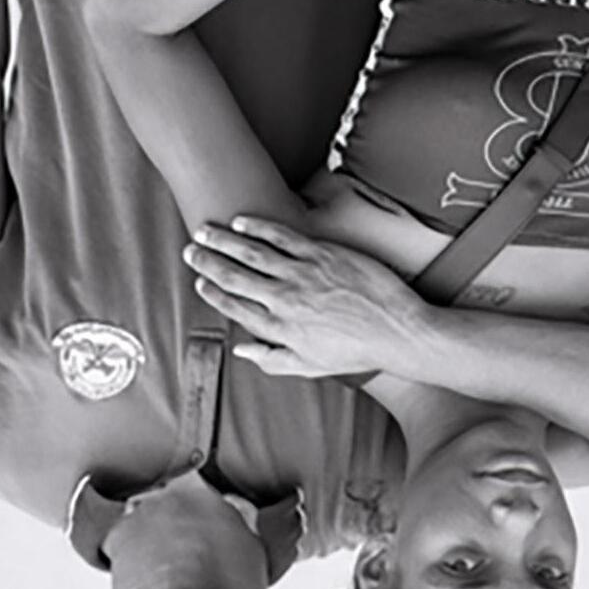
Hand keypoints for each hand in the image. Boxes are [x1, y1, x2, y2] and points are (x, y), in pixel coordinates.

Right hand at [181, 217, 429, 378]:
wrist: (398, 332)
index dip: (213, 293)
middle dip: (208, 262)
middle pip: (235, 278)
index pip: (235, 306)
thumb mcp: (310, 366)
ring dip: (224, 241)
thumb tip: (242, 349)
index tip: (199, 281)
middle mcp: (285, 301)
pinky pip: (283, 237)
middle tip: (190, 250)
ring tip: (205, 230)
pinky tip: (242, 221)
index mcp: (280, 329)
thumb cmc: (356, 351)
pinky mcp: (323, 255)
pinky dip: (260, 228)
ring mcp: (303, 275)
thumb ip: (272, 359)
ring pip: (252, 254)